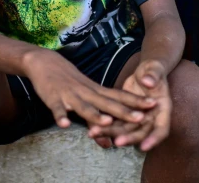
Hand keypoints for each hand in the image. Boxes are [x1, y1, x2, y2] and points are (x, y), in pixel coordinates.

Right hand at [24, 51, 156, 128]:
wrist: (45, 62)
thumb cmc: (68, 80)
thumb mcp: (86, 93)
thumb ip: (97, 112)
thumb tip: (110, 137)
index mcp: (96, 90)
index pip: (119, 96)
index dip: (136, 101)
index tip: (154, 104)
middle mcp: (86, 92)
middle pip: (107, 103)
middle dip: (124, 112)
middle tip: (141, 118)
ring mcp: (70, 95)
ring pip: (84, 106)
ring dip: (95, 115)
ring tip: (106, 122)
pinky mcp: (53, 98)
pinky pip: (57, 108)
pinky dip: (60, 116)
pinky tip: (64, 125)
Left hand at [87, 59, 170, 151]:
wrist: (145, 73)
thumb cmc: (153, 70)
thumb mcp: (155, 69)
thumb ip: (153, 75)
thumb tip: (148, 82)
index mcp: (162, 110)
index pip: (161, 129)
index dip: (153, 139)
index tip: (143, 147)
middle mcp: (151, 118)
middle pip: (140, 133)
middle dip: (128, 138)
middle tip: (116, 141)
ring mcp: (137, 119)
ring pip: (125, 130)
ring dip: (111, 133)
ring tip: (95, 133)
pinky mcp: (125, 116)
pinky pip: (115, 123)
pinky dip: (105, 125)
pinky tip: (92, 127)